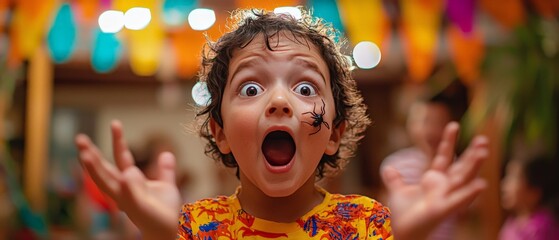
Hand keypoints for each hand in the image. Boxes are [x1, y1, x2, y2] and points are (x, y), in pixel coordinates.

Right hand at [75, 120, 180, 239]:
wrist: (168, 229)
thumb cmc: (163, 210)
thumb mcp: (166, 185)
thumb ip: (165, 171)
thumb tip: (166, 154)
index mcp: (130, 180)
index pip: (122, 157)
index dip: (118, 140)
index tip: (115, 123)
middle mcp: (123, 189)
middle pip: (105, 169)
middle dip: (91, 154)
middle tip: (78, 138)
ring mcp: (127, 199)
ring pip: (108, 182)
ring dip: (96, 169)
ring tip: (85, 155)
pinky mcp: (138, 207)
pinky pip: (131, 195)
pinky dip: (128, 185)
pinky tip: (127, 174)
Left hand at [381, 122, 487, 239]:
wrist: (401, 231)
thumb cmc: (404, 215)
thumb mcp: (398, 192)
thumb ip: (395, 180)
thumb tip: (388, 168)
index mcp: (434, 181)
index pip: (444, 157)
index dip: (449, 141)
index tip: (453, 124)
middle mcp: (444, 188)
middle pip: (461, 166)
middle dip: (472, 153)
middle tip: (484, 138)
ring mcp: (446, 198)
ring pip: (463, 179)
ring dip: (474, 165)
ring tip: (484, 151)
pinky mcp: (443, 210)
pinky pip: (459, 200)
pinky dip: (469, 193)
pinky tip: (482, 184)